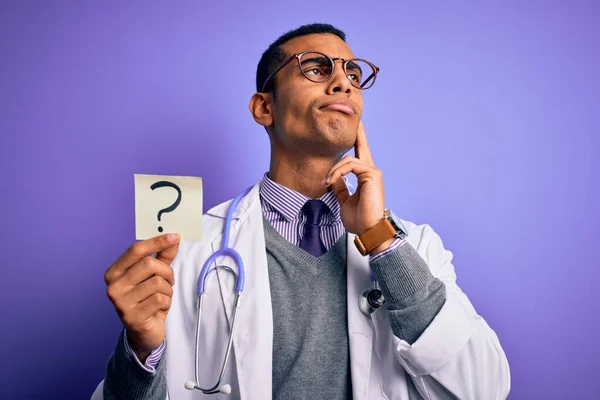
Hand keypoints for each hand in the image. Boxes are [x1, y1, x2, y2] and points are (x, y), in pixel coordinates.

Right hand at [104, 233, 179, 360]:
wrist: (144, 333)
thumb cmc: (148, 299)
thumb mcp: (155, 275)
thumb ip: (162, 256)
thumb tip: (173, 238)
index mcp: (114, 272)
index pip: (135, 250)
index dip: (156, 242)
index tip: (175, 236)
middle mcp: (113, 286)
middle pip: (149, 264)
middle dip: (166, 271)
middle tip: (170, 281)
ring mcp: (121, 302)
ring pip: (157, 282)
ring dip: (168, 290)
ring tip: (162, 298)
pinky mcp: (132, 317)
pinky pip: (160, 299)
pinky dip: (166, 302)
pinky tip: (159, 309)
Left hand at [325, 121, 384, 234]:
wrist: (368, 230)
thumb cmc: (359, 219)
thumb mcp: (344, 200)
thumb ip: (340, 187)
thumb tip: (332, 178)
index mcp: (364, 177)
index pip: (358, 156)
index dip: (356, 142)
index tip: (352, 131)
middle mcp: (371, 171)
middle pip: (362, 146)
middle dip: (357, 132)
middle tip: (355, 119)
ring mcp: (373, 172)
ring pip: (348, 159)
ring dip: (333, 170)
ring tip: (326, 182)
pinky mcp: (372, 175)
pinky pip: (350, 165)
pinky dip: (338, 172)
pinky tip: (331, 180)